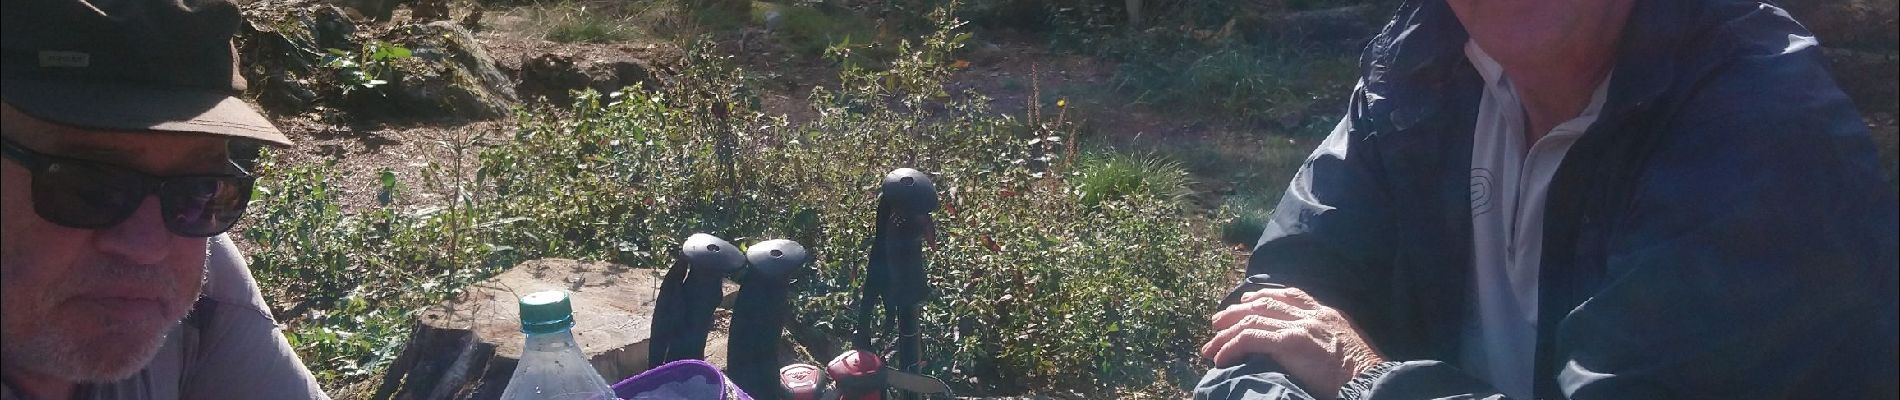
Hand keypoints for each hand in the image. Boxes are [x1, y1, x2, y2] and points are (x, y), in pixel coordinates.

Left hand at [1201, 287, 1385, 399]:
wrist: (1369, 378)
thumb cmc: (1361, 370)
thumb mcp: (1346, 343)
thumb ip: (1326, 336)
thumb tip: (1309, 346)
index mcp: (1325, 312)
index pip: (1289, 294)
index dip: (1262, 296)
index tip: (1244, 301)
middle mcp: (1311, 313)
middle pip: (1264, 303)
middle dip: (1235, 311)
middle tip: (1216, 322)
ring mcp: (1299, 326)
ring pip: (1251, 320)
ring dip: (1226, 334)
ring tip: (1210, 346)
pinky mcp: (1290, 343)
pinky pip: (1250, 339)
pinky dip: (1231, 347)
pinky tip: (1220, 358)